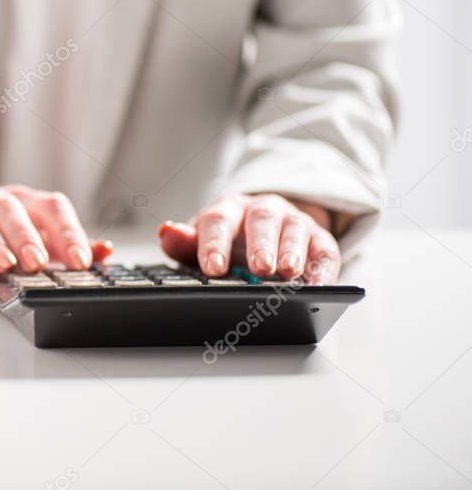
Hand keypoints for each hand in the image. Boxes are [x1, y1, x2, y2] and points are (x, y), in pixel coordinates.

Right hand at [0, 168, 92, 286]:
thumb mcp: (30, 237)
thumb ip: (65, 247)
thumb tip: (103, 251)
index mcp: (22, 201)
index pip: (49, 207)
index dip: (67, 232)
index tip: (81, 261)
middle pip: (9, 208)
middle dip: (25, 235)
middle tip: (38, 261)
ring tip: (4, 264)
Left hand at [156, 193, 340, 283]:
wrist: (265, 228)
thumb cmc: (230, 240)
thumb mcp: (202, 241)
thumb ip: (183, 242)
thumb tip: (166, 232)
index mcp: (229, 209)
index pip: (218, 220)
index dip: (215, 244)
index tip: (213, 268)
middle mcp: (262, 210)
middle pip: (261, 221)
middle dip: (260, 244)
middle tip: (258, 267)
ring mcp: (293, 222)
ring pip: (295, 230)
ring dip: (292, 250)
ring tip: (288, 271)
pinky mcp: (319, 239)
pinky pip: (325, 250)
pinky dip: (323, 267)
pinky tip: (319, 284)